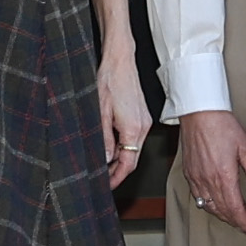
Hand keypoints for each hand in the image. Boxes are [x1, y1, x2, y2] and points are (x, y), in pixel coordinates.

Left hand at [96, 49, 151, 189]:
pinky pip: (133, 137)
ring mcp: (144, 121)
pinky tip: (110, 145)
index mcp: (133, 129)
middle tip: (103, 178)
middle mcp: (143, 127)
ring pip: (133, 148)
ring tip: (103, 163)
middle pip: (133, 158)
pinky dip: (123, 145)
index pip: (128, 164)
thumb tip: (105, 159)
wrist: (120, 61)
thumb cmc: (110, 81)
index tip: (107, 185)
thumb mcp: (100, 113)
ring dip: (120, 157)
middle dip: (118, 170)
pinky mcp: (141, 116)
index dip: (117, 177)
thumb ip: (104, 139)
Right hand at [179, 110, 245, 238]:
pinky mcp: (189, 173)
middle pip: (222, 211)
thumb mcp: (245, 147)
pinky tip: (215, 204)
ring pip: (209, 207)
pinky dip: (208, 205)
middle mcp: (208, 181)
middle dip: (235, 222)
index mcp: (224, 176)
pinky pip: (198, 197)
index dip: (245, 223)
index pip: (235, 209)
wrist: (199, 112)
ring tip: (234, 219)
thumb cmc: (222, 125)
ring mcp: (196, 178)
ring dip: (222, 216)